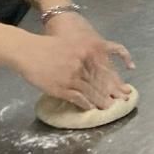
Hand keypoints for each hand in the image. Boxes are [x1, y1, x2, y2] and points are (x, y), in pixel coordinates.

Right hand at [16, 20, 132, 109]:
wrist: (28, 50)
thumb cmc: (48, 46)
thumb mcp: (72, 46)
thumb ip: (86, 56)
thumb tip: (97, 70)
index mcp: (87, 51)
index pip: (105, 70)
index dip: (116, 81)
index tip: (125, 89)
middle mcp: (82, 64)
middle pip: (101, 82)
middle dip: (112, 93)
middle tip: (122, 101)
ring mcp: (73, 76)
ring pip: (91, 92)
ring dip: (100, 101)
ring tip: (108, 107)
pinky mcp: (62, 87)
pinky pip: (78, 99)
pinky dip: (86, 104)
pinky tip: (90, 108)